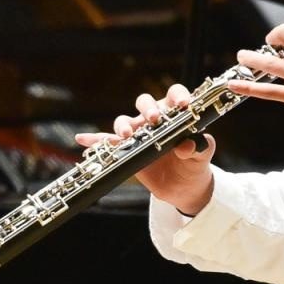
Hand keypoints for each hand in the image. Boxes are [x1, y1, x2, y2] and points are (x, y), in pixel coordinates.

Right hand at [75, 83, 215, 213]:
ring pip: (125, 121)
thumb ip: (200, 149)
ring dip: (123, 125)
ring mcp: (139, 133)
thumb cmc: (194, 165)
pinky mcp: (127, 150)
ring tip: (126, 135)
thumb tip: (188, 145)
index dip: (177, 96)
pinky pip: (107, 143)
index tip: (182, 105)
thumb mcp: (202, 158)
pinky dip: (95, 140)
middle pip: (145, 103)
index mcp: (175, 114)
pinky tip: (82, 139)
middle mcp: (154, 119)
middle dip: (147, 108)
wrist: (183, 187)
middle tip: (153, 119)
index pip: (174, 95)